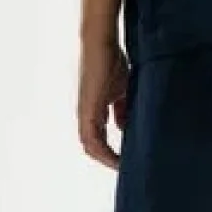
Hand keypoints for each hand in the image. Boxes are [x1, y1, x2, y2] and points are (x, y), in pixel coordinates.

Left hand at [77, 40, 129, 169]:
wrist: (101, 45)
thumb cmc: (111, 62)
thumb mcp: (121, 91)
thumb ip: (121, 109)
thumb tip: (124, 126)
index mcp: (94, 111)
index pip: (97, 139)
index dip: (109, 152)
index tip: (125, 160)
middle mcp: (87, 115)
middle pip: (91, 146)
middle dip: (107, 159)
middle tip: (125, 167)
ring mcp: (85, 113)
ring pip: (90, 145)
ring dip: (105, 158)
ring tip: (121, 165)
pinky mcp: (88, 109)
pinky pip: (91, 138)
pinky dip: (103, 150)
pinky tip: (115, 156)